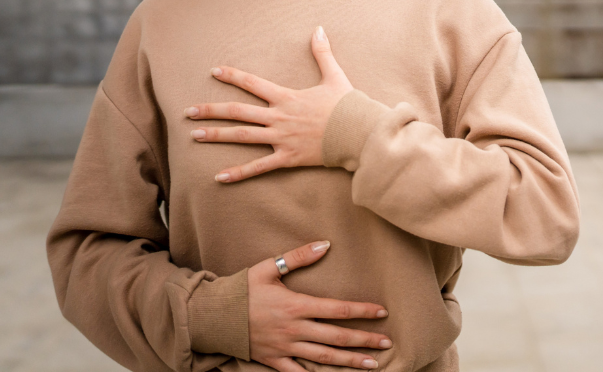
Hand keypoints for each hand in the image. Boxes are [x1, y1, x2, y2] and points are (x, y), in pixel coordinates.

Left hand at [185, 26, 352, 181]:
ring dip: (216, 136)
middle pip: (237, 112)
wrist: (358, 133)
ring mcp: (281, 138)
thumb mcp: (334, 75)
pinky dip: (239, 173)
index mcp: (286, 97)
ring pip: (241, 137)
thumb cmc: (347, 105)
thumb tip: (319, 28)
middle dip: (210, 110)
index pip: (252, 84)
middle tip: (187, 111)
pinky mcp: (287, 157)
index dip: (232, 76)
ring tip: (193, 136)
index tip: (214, 72)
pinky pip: (258, 167)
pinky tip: (219, 176)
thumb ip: (322, 53)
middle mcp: (278, 117)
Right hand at [248, 240, 390, 371]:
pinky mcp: (275, 362)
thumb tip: (325, 244)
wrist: (215, 316)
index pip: (337, 309)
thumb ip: (298, 257)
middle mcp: (295, 329)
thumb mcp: (269, 267)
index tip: (382, 311)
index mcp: (296, 305)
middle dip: (364, 340)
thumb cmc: (243, 288)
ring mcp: (286, 348)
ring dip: (351, 362)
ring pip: (325, 359)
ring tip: (373, 365)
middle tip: (387, 342)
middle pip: (337, 337)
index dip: (361, 310)